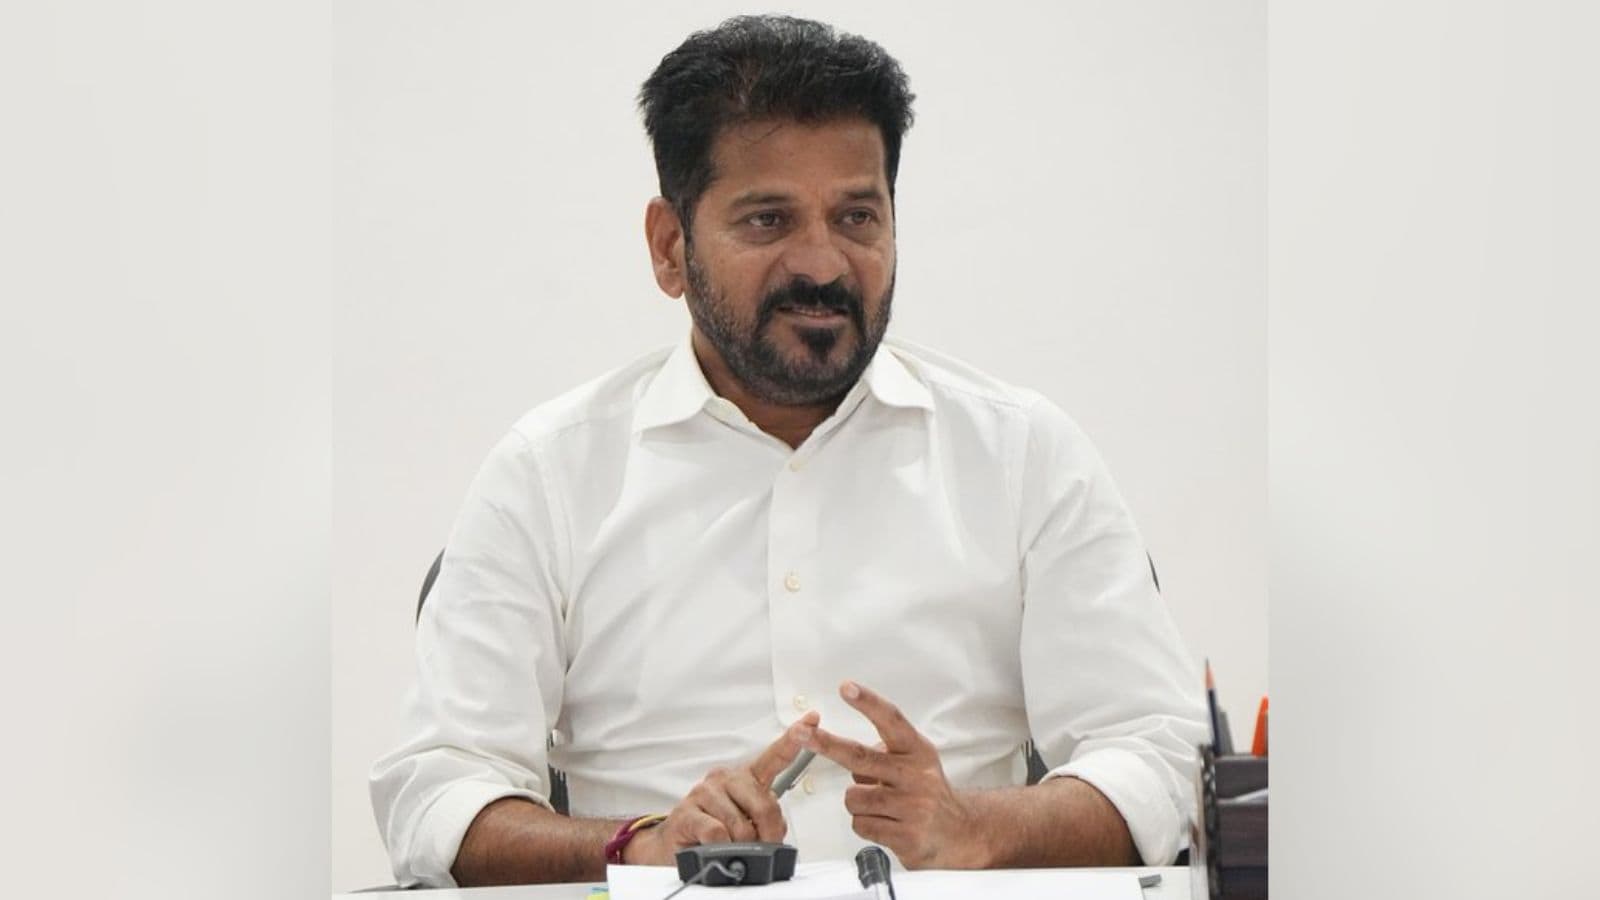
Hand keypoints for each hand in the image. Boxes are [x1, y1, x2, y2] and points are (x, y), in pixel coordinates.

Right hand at [624, 711, 819, 864]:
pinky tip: (713, 847)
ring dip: (741, 846)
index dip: (794, 738)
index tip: (811, 721)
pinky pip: (718, 833)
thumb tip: (775, 833)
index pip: (774, 756)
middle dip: (768, 833)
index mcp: (746, 779)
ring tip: (729, 847)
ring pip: (741, 825)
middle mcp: (726, 778)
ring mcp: (706, 792)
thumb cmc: (714, 834)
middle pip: (764, 803)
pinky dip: (721, 848)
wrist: (675, 846)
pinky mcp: (688, 811)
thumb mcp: (750, 826)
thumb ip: (768, 822)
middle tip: (761, 847)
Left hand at [796, 681, 988, 868]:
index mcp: (917, 750)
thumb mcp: (915, 761)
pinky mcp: (906, 834)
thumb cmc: (929, 793)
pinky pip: (860, 824)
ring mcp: (912, 806)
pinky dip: (866, 824)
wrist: (960, 832)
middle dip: (826, 744)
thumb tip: (847, 748)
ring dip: (859, 803)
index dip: (868, 702)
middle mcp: (916, 774)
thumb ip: (885, 751)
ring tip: (883, 806)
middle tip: (802, 734)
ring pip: (854, 797)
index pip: (891, 720)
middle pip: (860, 756)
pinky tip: (887, 823)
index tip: (847, 688)